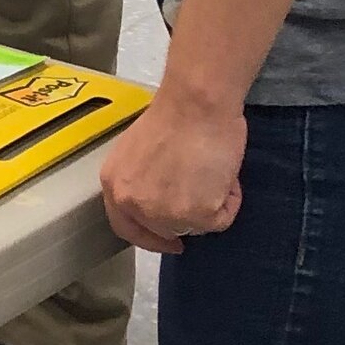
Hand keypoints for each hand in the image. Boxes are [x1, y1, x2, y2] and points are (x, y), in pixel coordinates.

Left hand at [101, 91, 243, 254]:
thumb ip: (142, 181)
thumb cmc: (176, 115)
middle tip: (205, 197)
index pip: (127, 228)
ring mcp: (164, 213)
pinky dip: (229, 199)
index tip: (169, 241)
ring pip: (196, 226)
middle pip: (165, 230)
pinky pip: (221, 219)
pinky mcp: (197, 215)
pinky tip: (224, 173)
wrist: (197, 103)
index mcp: (115, 185)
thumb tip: (163, 197)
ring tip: (212, 169)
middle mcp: (134, 203)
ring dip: (210, 203)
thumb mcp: (138, 153)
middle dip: (187, 217)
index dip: (150, 237)